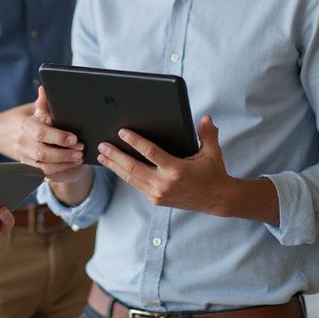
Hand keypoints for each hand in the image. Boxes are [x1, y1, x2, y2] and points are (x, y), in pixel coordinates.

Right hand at [12, 87, 88, 182]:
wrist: (2, 133)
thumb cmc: (24, 119)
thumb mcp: (32, 109)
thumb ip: (42, 103)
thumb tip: (44, 89)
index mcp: (26, 125)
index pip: (41, 133)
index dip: (58, 137)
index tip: (74, 138)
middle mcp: (23, 141)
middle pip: (42, 152)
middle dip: (64, 153)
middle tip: (80, 149)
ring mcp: (24, 155)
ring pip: (43, 165)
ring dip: (63, 163)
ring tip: (78, 158)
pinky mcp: (27, 165)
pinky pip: (43, 172)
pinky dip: (59, 169)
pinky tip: (70, 164)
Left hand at [98, 116, 279, 223]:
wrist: (217, 200)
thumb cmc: (213, 172)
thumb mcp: (212, 152)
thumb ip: (207, 134)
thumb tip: (206, 117)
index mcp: (177, 169)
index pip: (150, 153)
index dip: (135, 142)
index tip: (122, 132)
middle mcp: (165, 183)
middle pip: (133, 167)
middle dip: (115, 155)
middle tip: (102, 144)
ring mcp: (158, 193)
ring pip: (130, 177)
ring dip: (114, 165)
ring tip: (101, 154)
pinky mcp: (155, 199)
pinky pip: (135, 184)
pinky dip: (122, 174)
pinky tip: (113, 165)